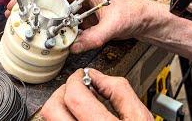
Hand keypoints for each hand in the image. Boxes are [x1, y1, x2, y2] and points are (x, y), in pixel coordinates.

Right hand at [5, 0, 151, 52]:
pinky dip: (51, 24)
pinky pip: (62, 21)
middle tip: (14, 5)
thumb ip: (96, 36)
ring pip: (53, 6)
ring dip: (37, 11)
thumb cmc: (133, 13)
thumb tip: (75, 46)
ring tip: (22, 18)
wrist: (144, 22)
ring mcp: (80, 8)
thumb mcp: (115, 24)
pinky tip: (41, 31)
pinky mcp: (82, 20)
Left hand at [39, 69, 153, 120]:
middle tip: (76, 86)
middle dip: (62, 91)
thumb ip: (119, 91)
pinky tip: (78, 117)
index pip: (74, 98)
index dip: (75, 80)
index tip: (81, 75)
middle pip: (52, 111)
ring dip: (60, 106)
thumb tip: (97, 76)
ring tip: (77, 102)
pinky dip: (64, 119)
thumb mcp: (139, 117)